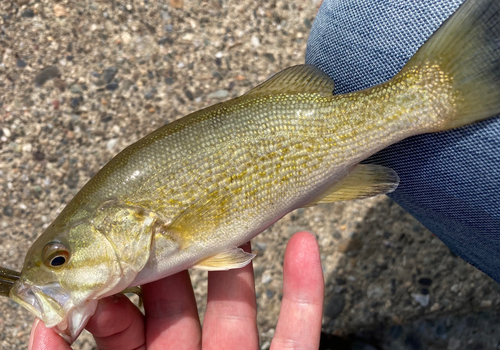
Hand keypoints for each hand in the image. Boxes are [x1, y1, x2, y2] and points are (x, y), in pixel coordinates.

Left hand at [28, 231, 323, 349]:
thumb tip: (41, 322)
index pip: (125, 322)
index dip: (121, 285)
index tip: (117, 250)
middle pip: (183, 303)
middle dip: (179, 257)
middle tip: (178, 209)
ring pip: (242, 307)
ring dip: (241, 259)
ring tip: (239, 212)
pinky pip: (301, 331)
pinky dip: (306, 288)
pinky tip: (304, 243)